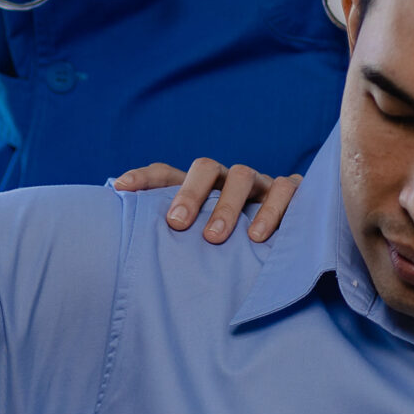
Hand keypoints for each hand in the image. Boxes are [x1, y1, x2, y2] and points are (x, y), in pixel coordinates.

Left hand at [113, 158, 299, 242]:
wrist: (286, 245)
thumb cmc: (230, 244)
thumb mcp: (199, 237)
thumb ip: (165, 232)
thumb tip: (123, 217)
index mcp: (201, 186)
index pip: (167, 173)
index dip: (144, 178)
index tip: (121, 190)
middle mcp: (228, 179)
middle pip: (206, 168)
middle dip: (191, 194)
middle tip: (177, 224)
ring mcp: (261, 184)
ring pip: (243, 177)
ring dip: (229, 206)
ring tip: (216, 238)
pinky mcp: (293, 194)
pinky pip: (287, 191)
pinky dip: (274, 210)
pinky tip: (261, 238)